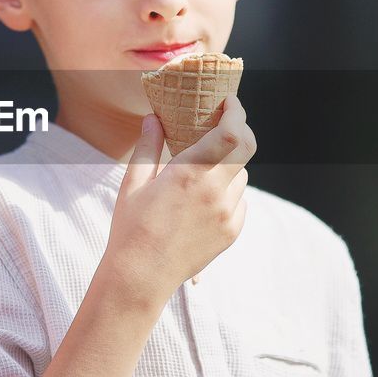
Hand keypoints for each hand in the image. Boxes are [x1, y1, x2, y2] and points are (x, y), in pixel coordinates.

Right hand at [101, 95, 255, 306]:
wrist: (142, 276)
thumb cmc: (131, 227)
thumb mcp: (134, 182)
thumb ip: (148, 146)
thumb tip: (153, 117)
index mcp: (189, 174)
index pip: (230, 132)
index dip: (235, 111)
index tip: (228, 100)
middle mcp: (215, 192)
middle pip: (246, 147)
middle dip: (241, 128)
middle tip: (227, 122)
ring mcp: (227, 214)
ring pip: (242, 175)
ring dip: (230, 165)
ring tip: (205, 169)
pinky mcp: (232, 231)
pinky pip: (240, 201)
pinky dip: (229, 192)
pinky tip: (205, 199)